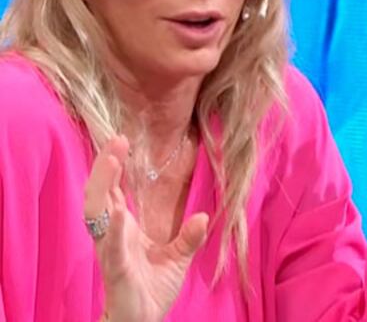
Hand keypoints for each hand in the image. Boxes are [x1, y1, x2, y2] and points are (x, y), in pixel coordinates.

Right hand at [83, 136, 208, 320]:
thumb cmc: (151, 291)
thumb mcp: (178, 259)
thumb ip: (189, 237)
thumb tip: (203, 215)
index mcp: (124, 230)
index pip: (113, 192)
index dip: (113, 167)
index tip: (121, 140)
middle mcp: (113, 237)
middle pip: (100, 196)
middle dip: (104, 168)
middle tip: (116, 140)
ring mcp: (112, 252)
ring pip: (97, 216)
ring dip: (102, 188)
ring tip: (110, 161)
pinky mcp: (117, 271)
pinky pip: (112, 249)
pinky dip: (115, 230)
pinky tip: (120, 213)